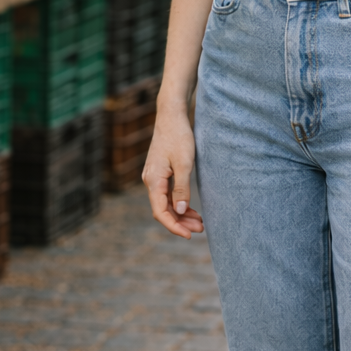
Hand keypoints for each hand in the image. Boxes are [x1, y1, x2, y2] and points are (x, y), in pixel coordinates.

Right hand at [143, 103, 203, 239]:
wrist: (171, 116)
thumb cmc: (179, 136)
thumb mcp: (184, 163)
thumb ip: (182, 188)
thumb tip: (181, 210)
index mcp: (153, 180)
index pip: (161, 212)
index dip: (174, 226)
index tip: (189, 235)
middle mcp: (150, 181)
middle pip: (163, 210)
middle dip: (181, 222)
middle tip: (200, 229)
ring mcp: (154, 177)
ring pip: (166, 203)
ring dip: (181, 214)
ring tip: (199, 222)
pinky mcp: (160, 173)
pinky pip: (168, 194)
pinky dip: (179, 203)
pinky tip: (191, 209)